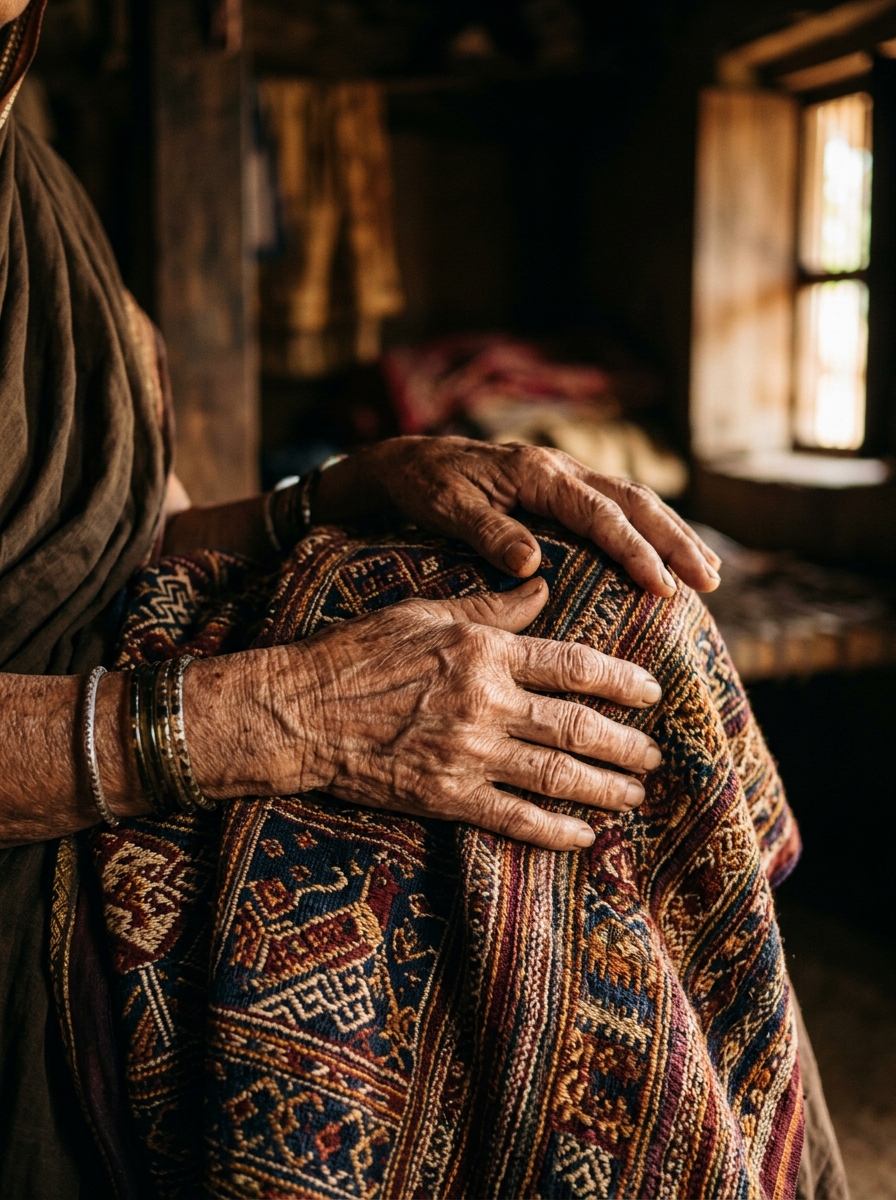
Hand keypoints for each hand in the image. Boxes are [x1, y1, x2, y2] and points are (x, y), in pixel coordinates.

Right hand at [188, 579, 663, 850]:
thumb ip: (490, 605)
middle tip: (655, 755)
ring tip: (635, 794)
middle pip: (576, 726)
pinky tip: (585, 836)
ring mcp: (468, 754)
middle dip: (626, 744)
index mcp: (484, 651)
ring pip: (557, 775)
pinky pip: (514, 818)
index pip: (573, 666)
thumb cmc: (356, 652)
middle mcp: (486, 703)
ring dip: (605, 787)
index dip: (621, 681)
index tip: (651, 692)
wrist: (299, 711)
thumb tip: (543, 586)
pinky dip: (554, 829)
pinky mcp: (445, 797)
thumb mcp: (424, 611)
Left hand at [316, 436, 720, 598]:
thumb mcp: (448, 509)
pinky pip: (617, 505)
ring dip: (673, 534)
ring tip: (709, 572)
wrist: (409, 459)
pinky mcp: (563, 488)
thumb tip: (532, 566)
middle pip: (634, 501)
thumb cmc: (426, 486)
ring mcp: (566, 475)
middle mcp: (561, 468)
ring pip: (634, 500)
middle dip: (675, 541)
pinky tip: (666, 555)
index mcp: (538, 473)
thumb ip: (489, 533)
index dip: (636, 550)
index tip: (663, 585)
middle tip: (710, 581)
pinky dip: (648, 529)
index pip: (600, 513)